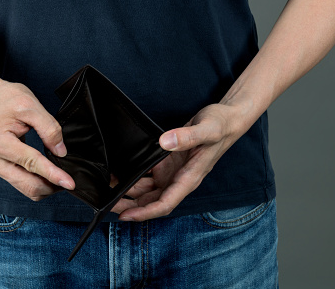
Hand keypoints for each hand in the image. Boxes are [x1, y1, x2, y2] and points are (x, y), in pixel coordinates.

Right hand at [0, 76, 74, 200]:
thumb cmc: (7, 99)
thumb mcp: (31, 105)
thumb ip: (49, 128)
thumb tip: (60, 152)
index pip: (32, 164)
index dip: (53, 175)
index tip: (70, 183)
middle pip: (29, 185)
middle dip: (52, 186)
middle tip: (71, 181)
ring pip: (26, 189)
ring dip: (46, 187)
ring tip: (62, 179)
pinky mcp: (0, 168)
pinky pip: (22, 184)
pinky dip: (38, 183)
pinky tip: (49, 176)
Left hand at [111, 103, 246, 220]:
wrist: (226, 120)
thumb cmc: (221, 126)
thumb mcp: (207, 129)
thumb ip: (187, 136)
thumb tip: (165, 142)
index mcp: (189, 178)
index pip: (165, 203)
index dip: (145, 212)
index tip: (126, 215)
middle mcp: (180, 179)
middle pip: (152, 201)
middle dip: (130, 206)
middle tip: (107, 205)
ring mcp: (173, 172)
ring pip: (148, 191)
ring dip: (129, 193)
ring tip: (108, 190)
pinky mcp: (168, 163)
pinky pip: (148, 176)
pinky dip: (134, 178)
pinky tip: (119, 174)